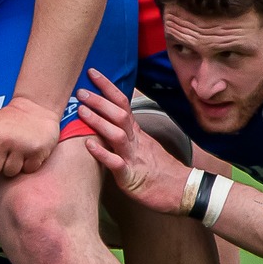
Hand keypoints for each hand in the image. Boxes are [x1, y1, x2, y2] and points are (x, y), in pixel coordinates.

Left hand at [0, 95, 61, 179]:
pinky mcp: (37, 151)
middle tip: (3, 154)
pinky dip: (28, 165)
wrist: (35, 108)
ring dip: (12, 166)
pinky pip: (27, 170)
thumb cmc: (4, 122)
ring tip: (15, 153)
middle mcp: (4, 138)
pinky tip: (28, 152)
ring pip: (9, 172)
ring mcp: (22, 146)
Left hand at [73, 68, 181, 212]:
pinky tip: (88, 145)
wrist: (182, 191)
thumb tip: (106, 118)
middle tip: (80, 90)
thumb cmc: (159, 169)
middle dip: (99, 101)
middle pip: (119, 115)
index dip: (107, 87)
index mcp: (137, 132)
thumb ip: (125, 132)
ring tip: (81, 111)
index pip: (122, 103)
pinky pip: (116, 164)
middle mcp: (135, 141)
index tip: (92, 73)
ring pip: (117, 135)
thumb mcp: (142, 145)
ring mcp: (133, 158)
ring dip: (98, 122)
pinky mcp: (130, 177)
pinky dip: (102, 154)